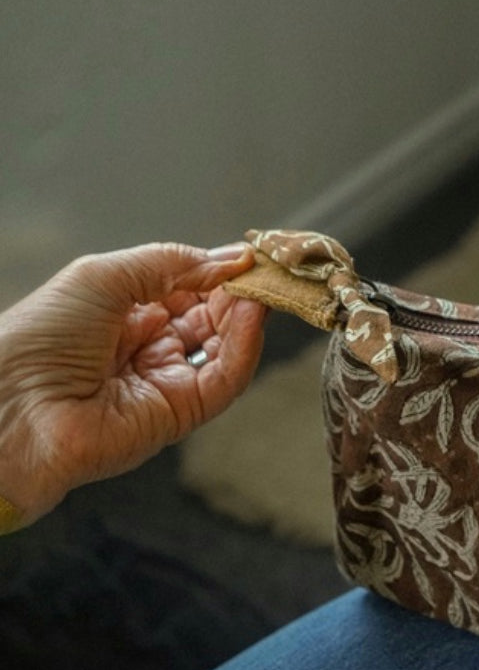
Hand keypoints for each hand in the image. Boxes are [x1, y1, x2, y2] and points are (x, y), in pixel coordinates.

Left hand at [0, 242, 266, 524]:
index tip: (247, 254)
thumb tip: (228, 258)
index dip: (216, 271)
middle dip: (237, 292)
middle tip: (263, 270)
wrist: (17, 403)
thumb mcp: (104, 276)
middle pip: (210, 319)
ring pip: (223, 349)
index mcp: (122, 314)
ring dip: (246, 317)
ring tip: (260, 287)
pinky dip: (244, 347)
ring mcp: (165, 383)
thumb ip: (169, 263)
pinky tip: (250, 315)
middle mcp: (146, 349)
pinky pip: (223, 379)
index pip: (185, 290)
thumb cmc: (41, 336)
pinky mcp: (180, 415)